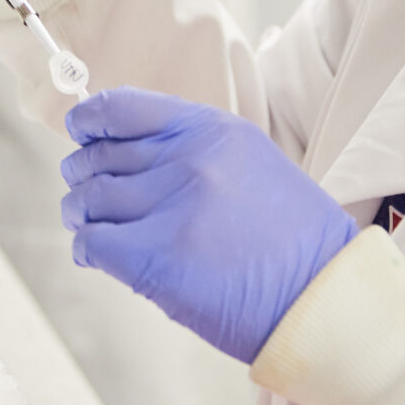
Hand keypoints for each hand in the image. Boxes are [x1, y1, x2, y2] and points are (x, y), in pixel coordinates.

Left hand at [61, 88, 356, 363]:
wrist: (324, 297)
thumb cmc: (291, 240)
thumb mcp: (251, 163)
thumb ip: (191, 148)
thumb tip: (121, 148)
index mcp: (211, 130)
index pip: (120, 107)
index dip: (89, 122)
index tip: (80, 132)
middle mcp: (188, 160)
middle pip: (98, 157)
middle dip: (83, 176)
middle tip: (88, 196)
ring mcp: (171, 207)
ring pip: (88, 199)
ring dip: (82, 214)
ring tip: (93, 227)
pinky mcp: (156, 258)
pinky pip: (91, 242)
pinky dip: (86, 249)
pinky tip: (98, 256)